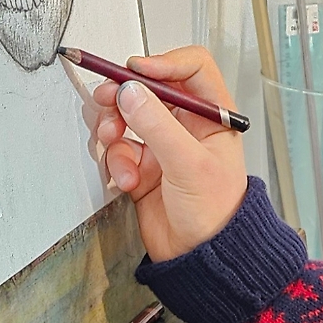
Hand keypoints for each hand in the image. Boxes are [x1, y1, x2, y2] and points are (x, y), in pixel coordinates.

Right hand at [84, 46, 247, 259]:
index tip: (136, 72)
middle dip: (123, 95)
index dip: (162, 63)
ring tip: (114, 143)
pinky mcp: (141, 166)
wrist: (202, 259)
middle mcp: (186, 124)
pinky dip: (116, 162)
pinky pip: (117, 150)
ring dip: (114, 129)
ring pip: (126, 117)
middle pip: (148, 88)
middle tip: (106, 99)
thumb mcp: (189, 164)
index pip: (190, 68)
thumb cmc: (216, 214)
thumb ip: (157, 125)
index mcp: (212, 114)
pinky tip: (127, 180)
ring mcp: (162, 145)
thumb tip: (129, 91)